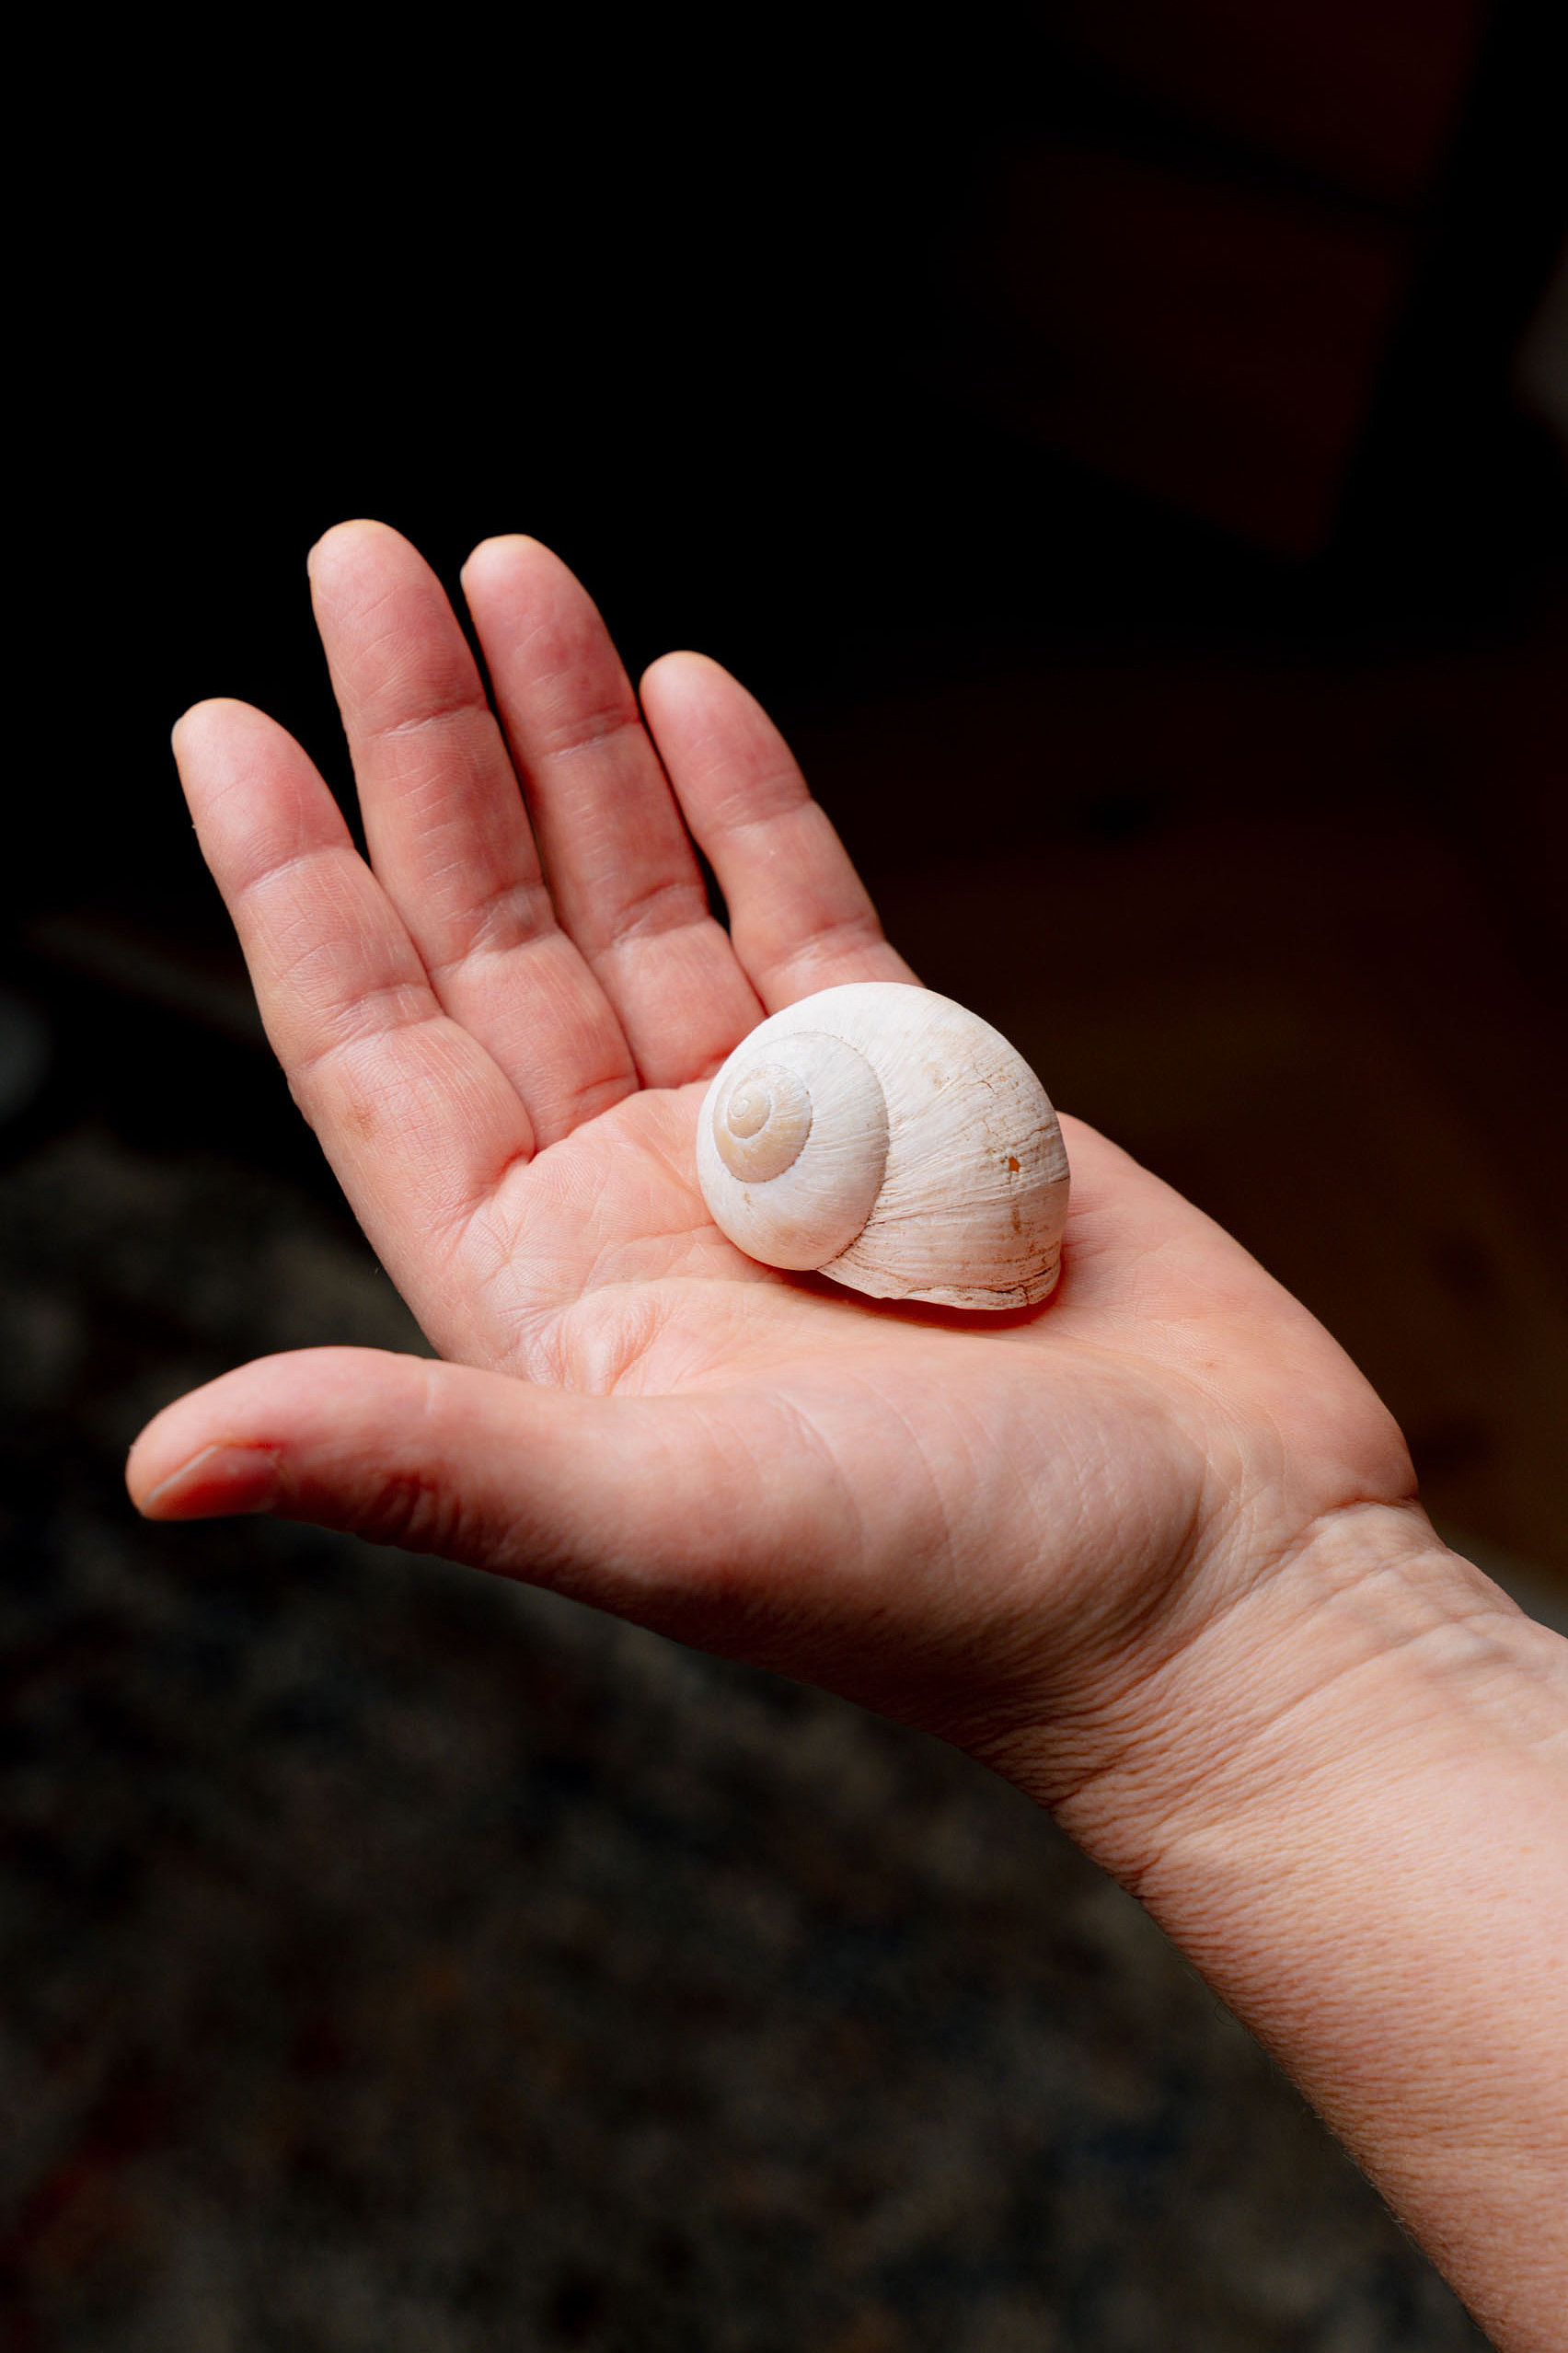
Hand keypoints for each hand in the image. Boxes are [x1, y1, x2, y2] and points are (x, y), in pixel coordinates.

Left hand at [129, 520, 1418, 1794]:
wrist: (1213, 1585)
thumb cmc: (957, 1588)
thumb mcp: (663, 1521)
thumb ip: (423, 1462)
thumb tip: (161, 1465)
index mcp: (546, 1284)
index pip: (372, 1049)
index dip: (290, 885)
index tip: (223, 724)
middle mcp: (636, 1195)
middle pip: (492, 933)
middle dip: (427, 748)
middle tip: (368, 566)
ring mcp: (777, 1137)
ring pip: (643, 894)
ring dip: (574, 739)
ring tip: (513, 574)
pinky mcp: (920, 1096)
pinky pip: (804, 911)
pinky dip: (752, 798)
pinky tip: (689, 687)